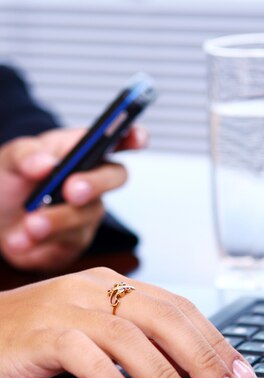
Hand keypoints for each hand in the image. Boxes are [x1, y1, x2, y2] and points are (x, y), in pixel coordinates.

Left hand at [0, 127, 146, 271]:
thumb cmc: (9, 183)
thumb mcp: (8, 160)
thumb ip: (25, 155)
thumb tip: (47, 163)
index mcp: (80, 150)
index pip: (116, 139)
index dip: (133, 136)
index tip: (137, 137)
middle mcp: (92, 180)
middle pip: (115, 176)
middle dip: (95, 183)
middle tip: (71, 191)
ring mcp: (87, 212)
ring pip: (86, 214)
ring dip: (58, 219)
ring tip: (30, 225)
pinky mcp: (76, 241)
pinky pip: (68, 241)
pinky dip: (42, 241)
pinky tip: (20, 241)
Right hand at [0, 267, 256, 377]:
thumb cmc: (38, 336)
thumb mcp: (95, 332)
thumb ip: (138, 341)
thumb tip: (191, 371)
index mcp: (114, 287)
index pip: (179, 309)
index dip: (215, 341)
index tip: (241, 374)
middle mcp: (95, 290)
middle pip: (164, 318)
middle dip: (204, 359)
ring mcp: (66, 308)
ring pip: (129, 336)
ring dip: (167, 377)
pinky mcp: (38, 333)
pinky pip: (79, 352)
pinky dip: (108, 377)